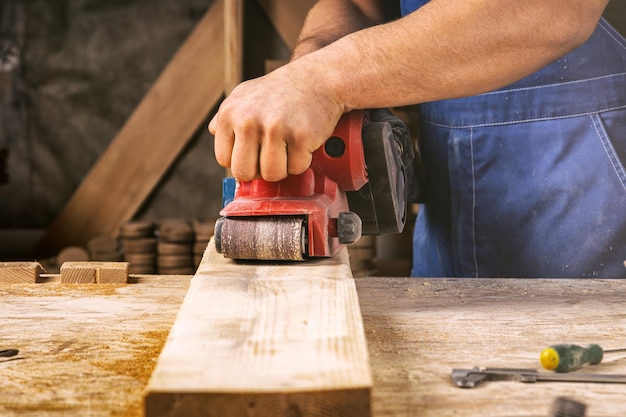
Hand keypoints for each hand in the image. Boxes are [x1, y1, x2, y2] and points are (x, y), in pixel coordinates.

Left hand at [209, 60, 343, 181]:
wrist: (317, 78)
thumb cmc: (281, 90)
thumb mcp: (245, 94)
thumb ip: (226, 116)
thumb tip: (212, 131)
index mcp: (230, 113)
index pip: (225, 160)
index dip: (243, 161)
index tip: (256, 154)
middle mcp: (248, 120)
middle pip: (244, 173)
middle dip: (260, 171)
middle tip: (272, 156)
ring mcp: (274, 128)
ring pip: (271, 175)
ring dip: (283, 167)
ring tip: (288, 148)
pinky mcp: (300, 136)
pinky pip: (296, 168)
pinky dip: (302, 160)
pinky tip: (303, 142)